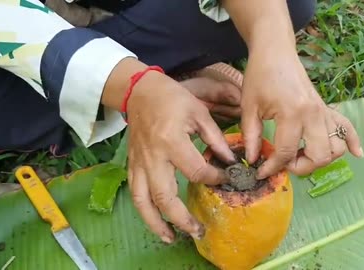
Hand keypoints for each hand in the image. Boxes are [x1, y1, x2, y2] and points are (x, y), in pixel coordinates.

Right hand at [126, 72, 235, 242]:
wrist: (139, 92)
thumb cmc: (172, 98)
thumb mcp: (199, 112)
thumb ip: (215, 139)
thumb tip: (231, 161)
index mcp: (172, 141)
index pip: (196, 172)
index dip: (214, 178)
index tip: (226, 179)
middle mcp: (154, 157)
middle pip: (166, 196)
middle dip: (182, 218)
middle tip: (198, 231)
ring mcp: (140, 163)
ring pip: (144, 201)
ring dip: (157, 223)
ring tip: (171, 238)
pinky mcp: (132, 165)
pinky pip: (135, 193)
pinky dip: (144, 211)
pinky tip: (154, 221)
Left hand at [241, 50, 363, 178]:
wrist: (276, 52)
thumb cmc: (259, 76)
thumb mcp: (249, 107)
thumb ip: (251, 136)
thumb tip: (253, 160)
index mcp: (292, 113)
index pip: (286, 152)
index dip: (272, 167)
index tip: (261, 172)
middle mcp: (314, 115)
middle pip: (319, 156)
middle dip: (301, 167)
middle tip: (283, 162)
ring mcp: (324, 111)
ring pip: (337, 148)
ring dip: (321, 158)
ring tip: (301, 155)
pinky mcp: (328, 108)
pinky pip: (348, 128)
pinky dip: (353, 142)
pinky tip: (356, 154)